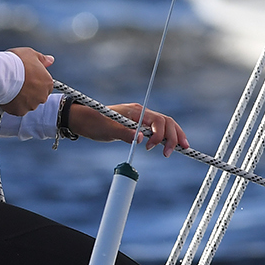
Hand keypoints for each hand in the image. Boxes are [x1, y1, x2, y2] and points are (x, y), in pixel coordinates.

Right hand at [1, 47, 53, 115]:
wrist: (2, 74)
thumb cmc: (17, 63)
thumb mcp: (31, 54)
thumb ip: (42, 59)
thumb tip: (50, 60)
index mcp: (47, 82)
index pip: (46, 85)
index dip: (36, 81)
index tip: (29, 78)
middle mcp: (42, 96)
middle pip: (38, 96)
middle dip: (30, 91)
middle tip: (19, 83)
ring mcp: (31, 105)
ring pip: (28, 104)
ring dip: (22, 98)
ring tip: (11, 88)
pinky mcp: (19, 111)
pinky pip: (17, 109)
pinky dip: (13, 105)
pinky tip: (7, 95)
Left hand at [69, 102, 188, 155]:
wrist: (83, 119)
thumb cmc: (94, 123)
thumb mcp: (108, 130)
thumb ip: (125, 133)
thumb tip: (142, 138)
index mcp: (136, 111)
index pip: (158, 120)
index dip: (160, 135)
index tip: (151, 148)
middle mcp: (141, 112)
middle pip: (166, 121)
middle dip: (174, 136)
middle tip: (171, 152)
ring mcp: (141, 118)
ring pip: (165, 124)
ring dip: (174, 135)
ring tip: (182, 148)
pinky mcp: (138, 125)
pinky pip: (157, 129)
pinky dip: (166, 136)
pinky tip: (171, 145)